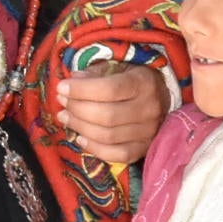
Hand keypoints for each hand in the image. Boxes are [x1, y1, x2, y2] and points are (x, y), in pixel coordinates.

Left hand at [55, 64, 170, 163]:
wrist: (161, 96)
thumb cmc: (133, 78)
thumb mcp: (117, 66)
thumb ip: (95, 72)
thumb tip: (72, 82)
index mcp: (144, 83)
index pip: (109, 89)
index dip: (81, 90)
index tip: (62, 87)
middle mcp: (150, 108)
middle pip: (106, 116)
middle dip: (77, 109)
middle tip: (62, 102)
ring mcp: (149, 131)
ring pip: (108, 136)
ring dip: (80, 127)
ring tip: (66, 117)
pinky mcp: (145, 148)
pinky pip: (118, 155)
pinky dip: (95, 149)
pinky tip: (81, 138)